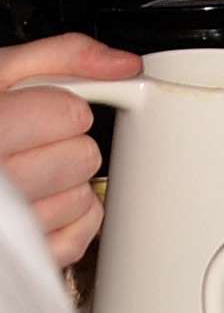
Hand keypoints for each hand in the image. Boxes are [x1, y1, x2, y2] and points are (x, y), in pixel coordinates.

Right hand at [0, 35, 140, 265]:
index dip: (60, 107)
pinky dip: (66, 220)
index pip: (70, 115)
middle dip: (64, 144)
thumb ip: (62, 57)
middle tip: (25, 144)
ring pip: (83, 198)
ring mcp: (7, 228)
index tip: (36, 111)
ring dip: (63, 183)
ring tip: (22, 173)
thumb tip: (123, 65)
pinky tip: (34, 202)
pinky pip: (76, 239)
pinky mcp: (21, 255)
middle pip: (83, 157)